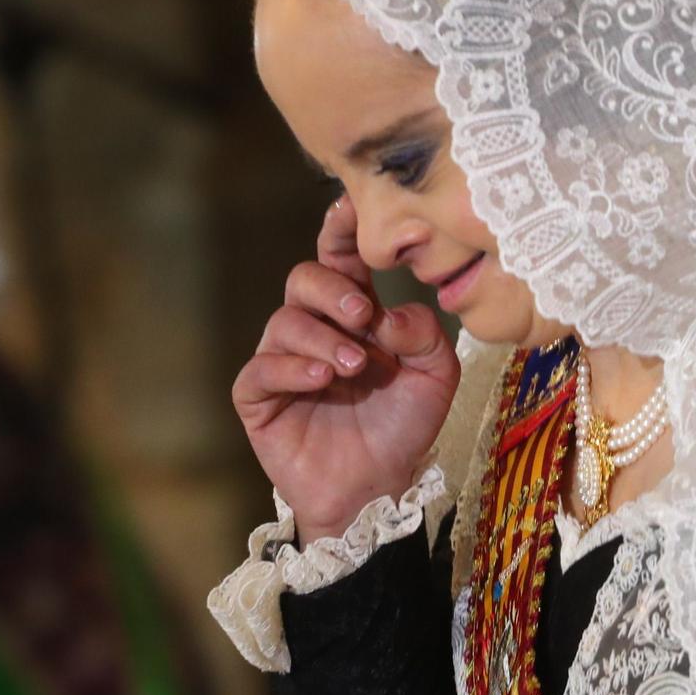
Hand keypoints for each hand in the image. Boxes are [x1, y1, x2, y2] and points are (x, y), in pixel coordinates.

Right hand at [232, 195, 459, 542]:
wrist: (379, 489)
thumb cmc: (403, 427)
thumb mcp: (435, 375)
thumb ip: (422, 333)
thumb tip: (388, 314)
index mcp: (354, 313)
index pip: (340, 256)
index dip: (340, 228)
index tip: (349, 205)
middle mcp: (315, 329)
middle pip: (303, 278)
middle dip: (332, 289)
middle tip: (364, 317)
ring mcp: (284, 362)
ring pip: (284, 321)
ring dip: (322, 338)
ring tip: (355, 366)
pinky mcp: (260, 399)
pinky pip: (260, 369)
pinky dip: (291, 368)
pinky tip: (321, 380)